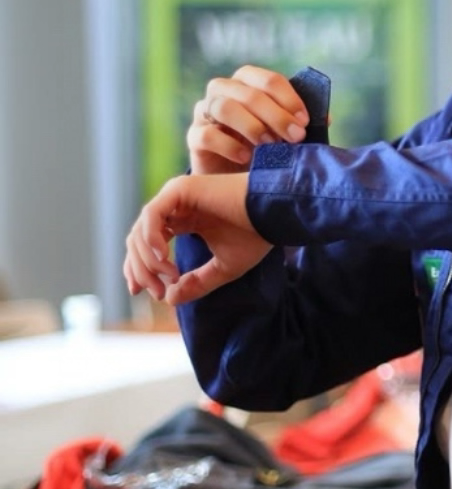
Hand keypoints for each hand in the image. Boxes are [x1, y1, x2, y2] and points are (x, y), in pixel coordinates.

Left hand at [123, 173, 271, 304]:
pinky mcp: (180, 189)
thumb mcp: (224, 268)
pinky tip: (164, 259)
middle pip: (138, 240)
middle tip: (157, 292)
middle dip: (142, 270)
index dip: (138, 268)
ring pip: (140, 230)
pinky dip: (151, 239)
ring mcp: (176, 195)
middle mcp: (176, 205)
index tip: (140, 292)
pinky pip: (152, 215)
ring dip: (148, 259)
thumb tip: (169, 299)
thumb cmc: (257, 236)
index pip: (146, 244)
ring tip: (169, 277)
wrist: (276, 214)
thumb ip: (197, 283)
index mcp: (184, 219)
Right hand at [188, 65, 310, 174]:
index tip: (305, 121)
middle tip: (296, 137)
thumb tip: (326, 118)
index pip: (267, 79)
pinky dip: (228, 145)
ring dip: (252, 126)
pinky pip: (206, 135)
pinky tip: (246, 157)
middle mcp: (223, 91)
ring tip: (271, 146)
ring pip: (223, 107)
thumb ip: (301, 123)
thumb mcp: (286, 135)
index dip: (288, 97)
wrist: (234, 180)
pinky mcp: (194, 138)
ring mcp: (205, 113)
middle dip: (275, 114)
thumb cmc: (265, 150)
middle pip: (246, 92)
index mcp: (248, 84)